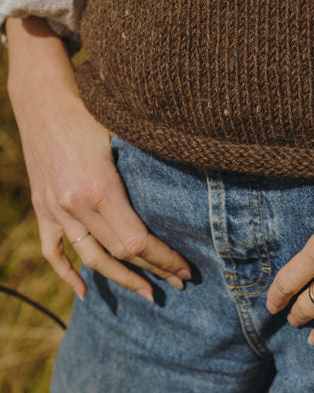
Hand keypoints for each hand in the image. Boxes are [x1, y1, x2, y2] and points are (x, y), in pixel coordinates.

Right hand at [7, 16, 191, 301]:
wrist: (42, 99)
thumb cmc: (91, 111)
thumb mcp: (124, 134)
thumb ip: (149, 167)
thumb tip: (192, 189)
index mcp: (100, 187)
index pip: (136, 241)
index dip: (163, 259)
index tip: (185, 269)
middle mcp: (75, 205)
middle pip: (119, 253)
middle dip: (153, 270)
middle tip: (179, 282)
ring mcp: (55, 210)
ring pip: (90, 258)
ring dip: (120, 280)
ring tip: (147, 292)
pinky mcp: (43, 208)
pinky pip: (54, 251)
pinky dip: (68, 274)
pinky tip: (86, 292)